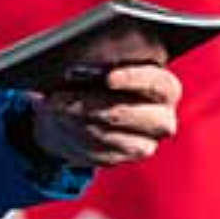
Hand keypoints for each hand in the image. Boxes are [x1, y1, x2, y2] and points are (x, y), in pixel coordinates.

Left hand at [29, 64, 182, 167]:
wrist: (87, 108)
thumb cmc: (99, 76)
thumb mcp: (101, 63)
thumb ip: (99, 59)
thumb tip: (78, 64)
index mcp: (165, 87)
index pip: (157, 84)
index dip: (133, 79)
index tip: (108, 77)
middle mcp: (161, 118)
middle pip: (130, 114)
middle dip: (93, 104)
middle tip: (63, 94)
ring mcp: (143, 143)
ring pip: (108, 135)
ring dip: (76, 119)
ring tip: (55, 104)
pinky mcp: (120, 158)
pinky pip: (95, 150)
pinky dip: (73, 133)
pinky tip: (58, 119)